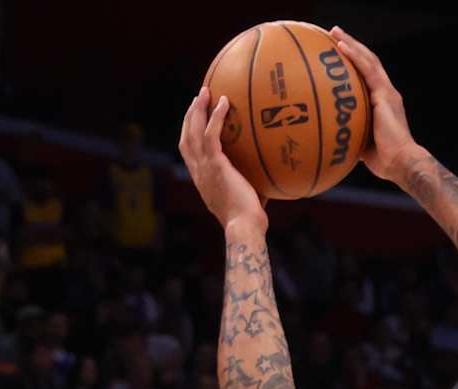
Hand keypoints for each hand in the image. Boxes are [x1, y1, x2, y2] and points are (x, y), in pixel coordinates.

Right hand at [178, 87, 267, 228]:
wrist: (244, 227)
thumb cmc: (249, 221)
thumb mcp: (246, 199)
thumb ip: (252, 184)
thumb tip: (271, 176)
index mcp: (202, 180)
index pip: (188, 153)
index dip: (188, 134)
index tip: (194, 121)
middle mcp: (198, 172)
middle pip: (186, 137)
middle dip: (189, 116)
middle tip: (197, 99)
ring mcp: (204, 167)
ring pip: (194, 131)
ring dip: (198, 109)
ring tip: (205, 91)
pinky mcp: (215, 164)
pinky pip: (211, 134)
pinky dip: (216, 116)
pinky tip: (225, 102)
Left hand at [328, 28, 422, 185]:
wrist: (401, 163)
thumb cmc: (384, 161)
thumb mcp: (362, 144)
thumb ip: (351, 134)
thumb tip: (331, 138)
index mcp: (383, 103)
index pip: (369, 77)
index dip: (356, 63)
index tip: (340, 54)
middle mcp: (387, 93)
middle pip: (368, 62)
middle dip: (352, 47)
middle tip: (334, 35)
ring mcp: (387, 92)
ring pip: (368, 60)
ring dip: (351, 43)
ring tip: (335, 32)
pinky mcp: (384, 94)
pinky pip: (367, 69)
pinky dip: (353, 56)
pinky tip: (340, 46)